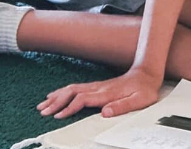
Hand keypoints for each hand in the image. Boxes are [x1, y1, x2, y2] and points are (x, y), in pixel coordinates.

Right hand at [37, 66, 161, 118]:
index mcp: (107, 93)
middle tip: (42, 111)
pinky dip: (63, 91)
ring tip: (42, 105)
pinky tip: (56, 95)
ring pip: (72, 89)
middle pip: (72, 92)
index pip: (83, 99)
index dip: (69, 108)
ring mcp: (97, 85)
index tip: (58, 116)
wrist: (148, 73)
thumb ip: (122, 106)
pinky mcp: (97, 85)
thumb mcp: (140, 100)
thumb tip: (104, 112)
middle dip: (56, 102)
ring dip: (56, 96)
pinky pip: (76, 87)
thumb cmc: (145, 89)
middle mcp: (99, 87)